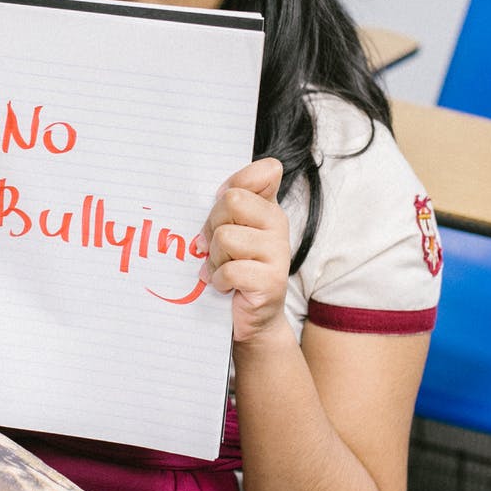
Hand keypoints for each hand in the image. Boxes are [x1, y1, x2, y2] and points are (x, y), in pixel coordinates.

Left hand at [203, 158, 291, 344]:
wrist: (251, 318)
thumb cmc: (234, 268)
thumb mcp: (228, 231)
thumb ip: (226, 207)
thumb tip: (219, 195)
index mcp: (268, 207)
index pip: (266, 172)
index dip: (236, 183)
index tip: (222, 203)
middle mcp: (278, 224)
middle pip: (231, 202)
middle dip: (212, 226)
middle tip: (215, 247)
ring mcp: (278, 252)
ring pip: (226, 237)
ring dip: (214, 258)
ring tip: (221, 269)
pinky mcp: (272, 281)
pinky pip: (230, 270)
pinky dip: (219, 280)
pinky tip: (226, 286)